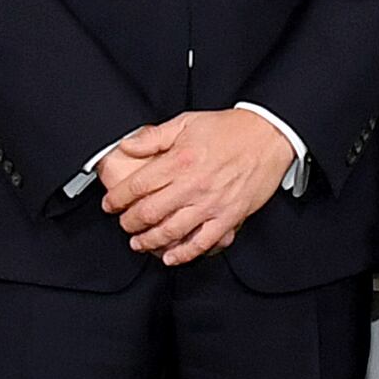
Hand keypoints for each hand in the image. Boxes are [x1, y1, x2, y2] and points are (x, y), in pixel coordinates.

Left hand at [97, 107, 293, 267]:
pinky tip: (172, 256)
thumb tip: (127, 145)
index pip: (137, 187)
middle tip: (124, 225)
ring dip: (150, 241)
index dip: (117, 199)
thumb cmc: (229, 129)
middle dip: (129, 223)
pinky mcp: (228, 217)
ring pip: (171, 232)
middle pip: (149, 213)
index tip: (110, 204)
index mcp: (178, 162)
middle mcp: (192, 185)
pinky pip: (202, 242)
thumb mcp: (186, 122)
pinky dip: (184, 253)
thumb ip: (153, 136)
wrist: (268, 136)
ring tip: (140, 243)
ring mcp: (210, 204)